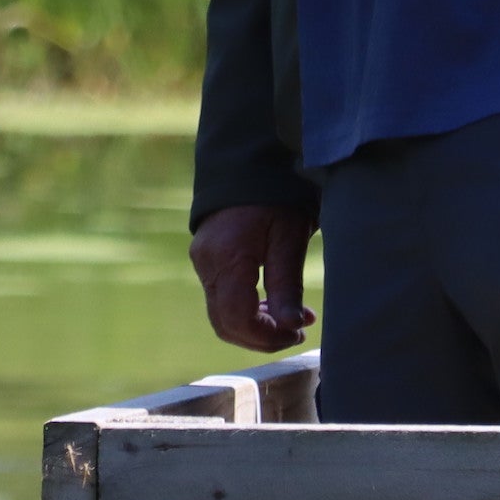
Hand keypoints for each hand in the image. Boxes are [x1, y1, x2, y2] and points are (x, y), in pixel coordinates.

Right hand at [190, 203, 316, 352]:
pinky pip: (220, 298)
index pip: (238, 319)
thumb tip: (291, 327)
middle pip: (225, 323)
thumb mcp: (289, 238)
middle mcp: (206, 263)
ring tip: (291, 319)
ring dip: (254, 326)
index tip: (298, 334)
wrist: (248, 162)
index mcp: (227, 258)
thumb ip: (287, 286)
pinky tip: (272, 302)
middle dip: (262, 337)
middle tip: (297, 332)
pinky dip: (245, 309)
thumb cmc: (275, 196)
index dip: (267, 337)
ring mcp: (202, 261)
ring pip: (221, 314)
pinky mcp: (205, 259)